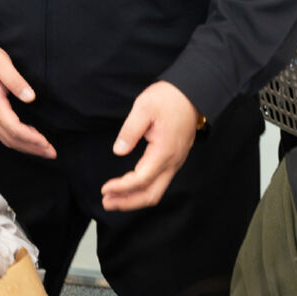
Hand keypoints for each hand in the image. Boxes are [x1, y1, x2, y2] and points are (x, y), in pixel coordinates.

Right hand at [0, 43, 54, 158]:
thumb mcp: (2, 64)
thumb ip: (16, 82)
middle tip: (51, 152)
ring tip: (43, 149)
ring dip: (25, 146)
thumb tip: (30, 97)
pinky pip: (1, 133)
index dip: (31, 138)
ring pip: (5, 139)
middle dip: (32, 148)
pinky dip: (16, 140)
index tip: (46, 143)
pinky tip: (27, 138)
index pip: (14, 128)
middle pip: (11, 139)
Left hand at [99, 82, 198, 210]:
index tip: (105, 188)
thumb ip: (130, 131)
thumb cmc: (168, 98)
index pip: (141, 179)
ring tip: (114, 199)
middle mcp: (172, 162)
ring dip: (134, 199)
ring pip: (156, 191)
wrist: (191, 93)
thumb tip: (118, 150)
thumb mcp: (144, 107)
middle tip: (106, 202)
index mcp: (164, 151)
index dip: (122, 187)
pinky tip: (129, 188)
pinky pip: (160, 183)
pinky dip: (143, 190)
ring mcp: (175, 162)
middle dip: (127, 202)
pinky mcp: (174, 159)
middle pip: (151, 194)